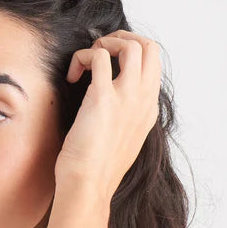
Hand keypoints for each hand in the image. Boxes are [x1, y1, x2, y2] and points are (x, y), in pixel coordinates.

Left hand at [54, 29, 161, 201]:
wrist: (88, 188)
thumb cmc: (96, 171)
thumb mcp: (120, 145)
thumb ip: (124, 122)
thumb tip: (109, 112)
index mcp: (148, 112)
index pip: (154, 66)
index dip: (132, 56)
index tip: (109, 65)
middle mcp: (143, 101)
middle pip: (150, 47)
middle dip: (124, 39)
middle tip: (101, 52)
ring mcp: (126, 98)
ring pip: (130, 45)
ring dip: (105, 43)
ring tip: (87, 62)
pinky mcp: (102, 98)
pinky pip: (98, 56)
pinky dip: (82, 57)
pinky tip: (73, 77)